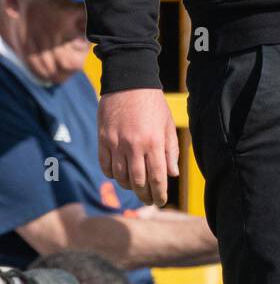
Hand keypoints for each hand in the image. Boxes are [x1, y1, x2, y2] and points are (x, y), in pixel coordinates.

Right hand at [98, 89, 178, 206]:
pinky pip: (105, 165)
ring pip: (120, 176)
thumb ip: (171, 150)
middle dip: (144, 195)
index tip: (160, 201)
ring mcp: (116, 143)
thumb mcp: (167, 124)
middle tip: (148, 200)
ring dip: (128, 186)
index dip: (159, 194)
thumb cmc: (153, 103)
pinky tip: (119, 175)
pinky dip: (112, 174)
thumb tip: (172, 174)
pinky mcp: (103, 139)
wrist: (129, 82)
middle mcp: (135, 146)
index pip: (158, 178)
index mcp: (154, 142)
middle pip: (138, 182)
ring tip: (135, 187)